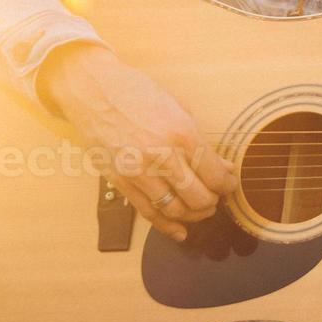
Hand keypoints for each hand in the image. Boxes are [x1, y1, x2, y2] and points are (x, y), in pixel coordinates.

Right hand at [38, 41, 238, 240]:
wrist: (93, 91)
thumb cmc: (137, 93)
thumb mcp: (178, 108)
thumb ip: (201, 141)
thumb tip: (222, 167)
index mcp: (182, 133)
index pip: (215, 175)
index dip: (227, 185)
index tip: (229, 184)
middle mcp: (162, 156)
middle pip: (199, 198)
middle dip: (213, 202)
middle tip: (215, 198)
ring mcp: (139, 172)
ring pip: (175, 210)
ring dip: (193, 215)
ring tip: (200, 209)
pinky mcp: (121, 182)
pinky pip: (148, 213)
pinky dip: (167, 226)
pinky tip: (180, 230)